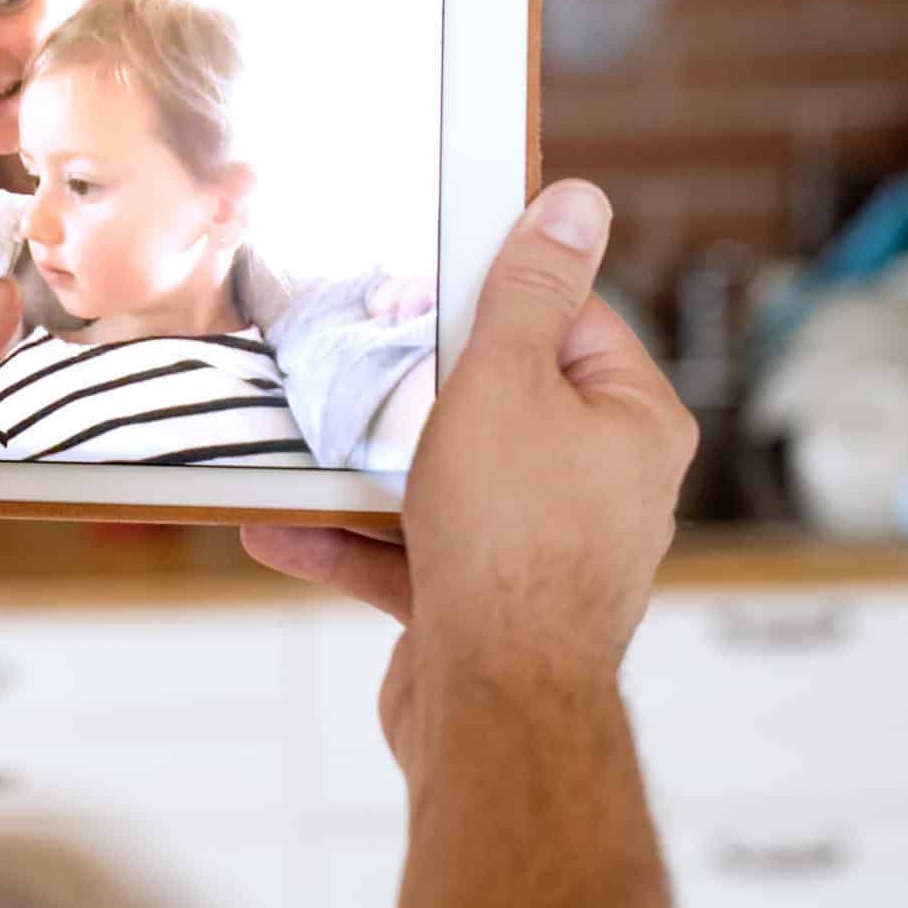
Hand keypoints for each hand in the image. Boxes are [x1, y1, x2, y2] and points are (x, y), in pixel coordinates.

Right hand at [242, 180, 695, 785]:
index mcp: (631, 424)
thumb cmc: (512, 541)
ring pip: (445, 483)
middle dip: (417, 387)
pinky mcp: (481, 605)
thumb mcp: (506, 381)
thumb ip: (529, 291)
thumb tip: (579, 202)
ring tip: (297, 442)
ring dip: (365, 470)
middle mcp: (600, 486)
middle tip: (357, 352)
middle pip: (501, 403)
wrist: (491, 705)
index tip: (430, 281)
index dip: (499, 299)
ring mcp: (540, 551)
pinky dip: (349, 541)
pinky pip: (410, 555)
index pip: (573, 324)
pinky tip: (276, 528)